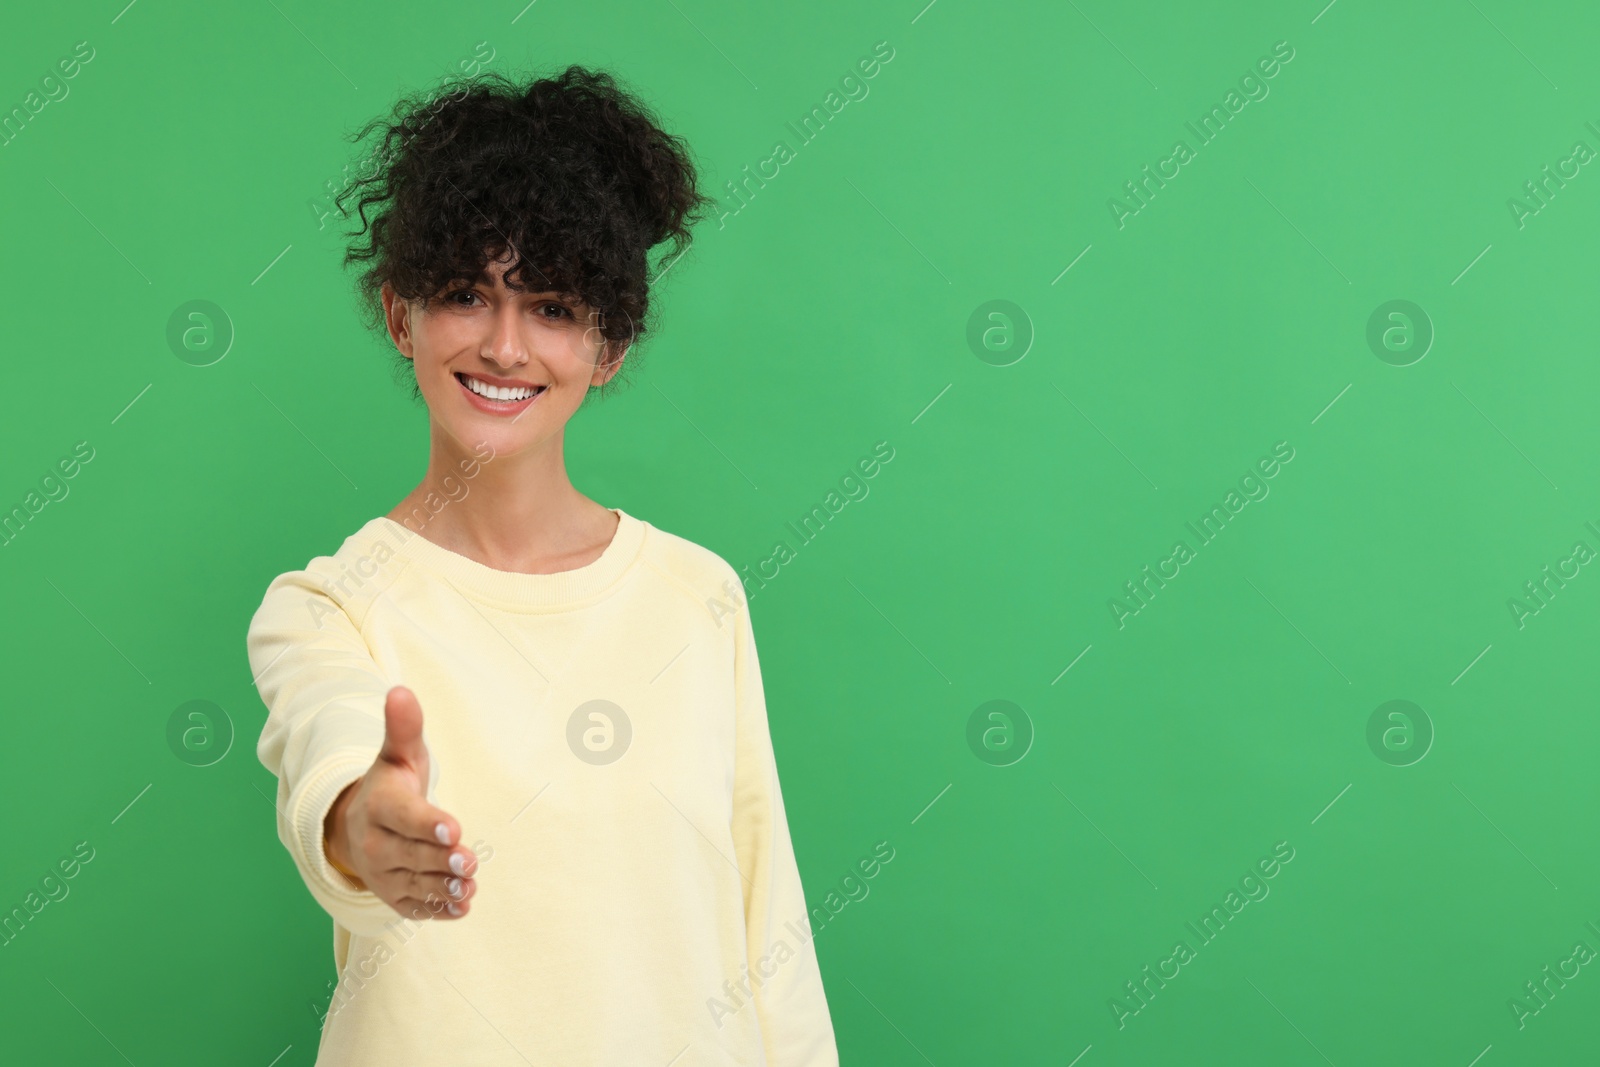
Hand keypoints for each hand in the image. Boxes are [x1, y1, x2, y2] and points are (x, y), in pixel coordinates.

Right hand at [323, 685, 477, 920]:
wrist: (354, 828)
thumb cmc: (390, 787)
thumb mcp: (398, 755)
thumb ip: (404, 727)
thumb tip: (401, 690)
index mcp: (379, 806)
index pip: (404, 816)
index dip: (428, 823)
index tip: (454, 827)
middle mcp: (375, 844)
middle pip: (411, 854)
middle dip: (440, 859)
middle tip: (470, 862)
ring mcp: (383, 874)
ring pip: (415, 883)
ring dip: (443, 888)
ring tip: (469, 886)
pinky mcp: (393, 896)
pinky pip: (414, 907)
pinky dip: (437, 909)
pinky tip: (461, 907)